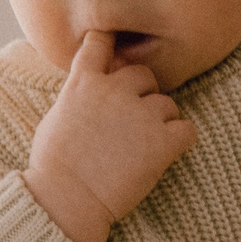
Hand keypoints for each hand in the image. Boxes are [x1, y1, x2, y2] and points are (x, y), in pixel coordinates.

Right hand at [23, 32, 197, 241]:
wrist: (66, 199)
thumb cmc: (53, 165)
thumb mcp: (56, 116)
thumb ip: (78, 95)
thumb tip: (91, 91)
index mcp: (84, 83)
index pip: (100, 42)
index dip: (110, 42)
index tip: (116, 48)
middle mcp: (114, 91)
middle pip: (144, 75)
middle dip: (142, 94)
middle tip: (132, 122)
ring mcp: (141, 114)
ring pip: (167, 105)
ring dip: (160, 121)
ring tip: (143, 147)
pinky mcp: (162, 141)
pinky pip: (187, 129)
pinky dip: (180, 140)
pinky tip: (164, 153)